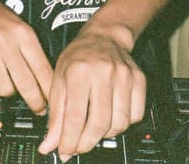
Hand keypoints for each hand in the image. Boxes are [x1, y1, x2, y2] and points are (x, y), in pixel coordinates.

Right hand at [0, 0, 53, 114]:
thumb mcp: (21, 28)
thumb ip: (33, 51)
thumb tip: (46, 81)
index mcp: (23, 34)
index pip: (41, 69)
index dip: (48, 90)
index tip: (51, 101)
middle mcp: (6, 42)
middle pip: (25, 83)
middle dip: (35, 101)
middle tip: (38, 108)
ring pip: (4, 88)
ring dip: (8, 90)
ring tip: (6, 80)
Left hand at [37, 29, 145, 160]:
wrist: (104, 37)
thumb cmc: (78, 57)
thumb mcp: (58, 80)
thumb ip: (55, 115)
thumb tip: (49, 145)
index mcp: (79, 71)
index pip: (76, 116)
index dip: (70, 140)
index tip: (65, 151)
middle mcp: (104, 73)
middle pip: (99, 124)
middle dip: (87, 143)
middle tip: (78, 148)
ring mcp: (124, 76)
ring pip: (119, 124)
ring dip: (104, 135)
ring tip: (93, 130)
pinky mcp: (139, 80)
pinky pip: (135, 116)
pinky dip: (122, 124)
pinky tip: (110, 118)